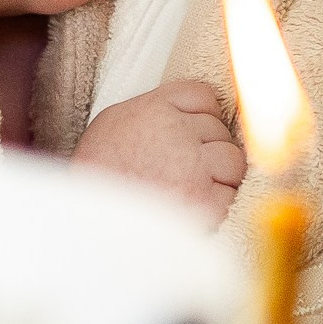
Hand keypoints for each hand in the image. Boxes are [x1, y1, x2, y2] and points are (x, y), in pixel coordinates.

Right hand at [74, 81, 244, 222]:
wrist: (89, 227)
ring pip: (233, 160)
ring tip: (191, 191)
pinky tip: (192, 211)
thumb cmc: (97, 178)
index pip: (202, 95)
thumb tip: (188, 112)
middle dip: (209, 151)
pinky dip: (219, 205)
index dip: (203, 116)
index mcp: (153, 108)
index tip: (194, 135)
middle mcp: (177, 131)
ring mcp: (194, 166)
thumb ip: (153, 111)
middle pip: (220, 130)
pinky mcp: (204, 201)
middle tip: (183, 172)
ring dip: (221, 177)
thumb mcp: (113, 125)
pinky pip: (230, 194)